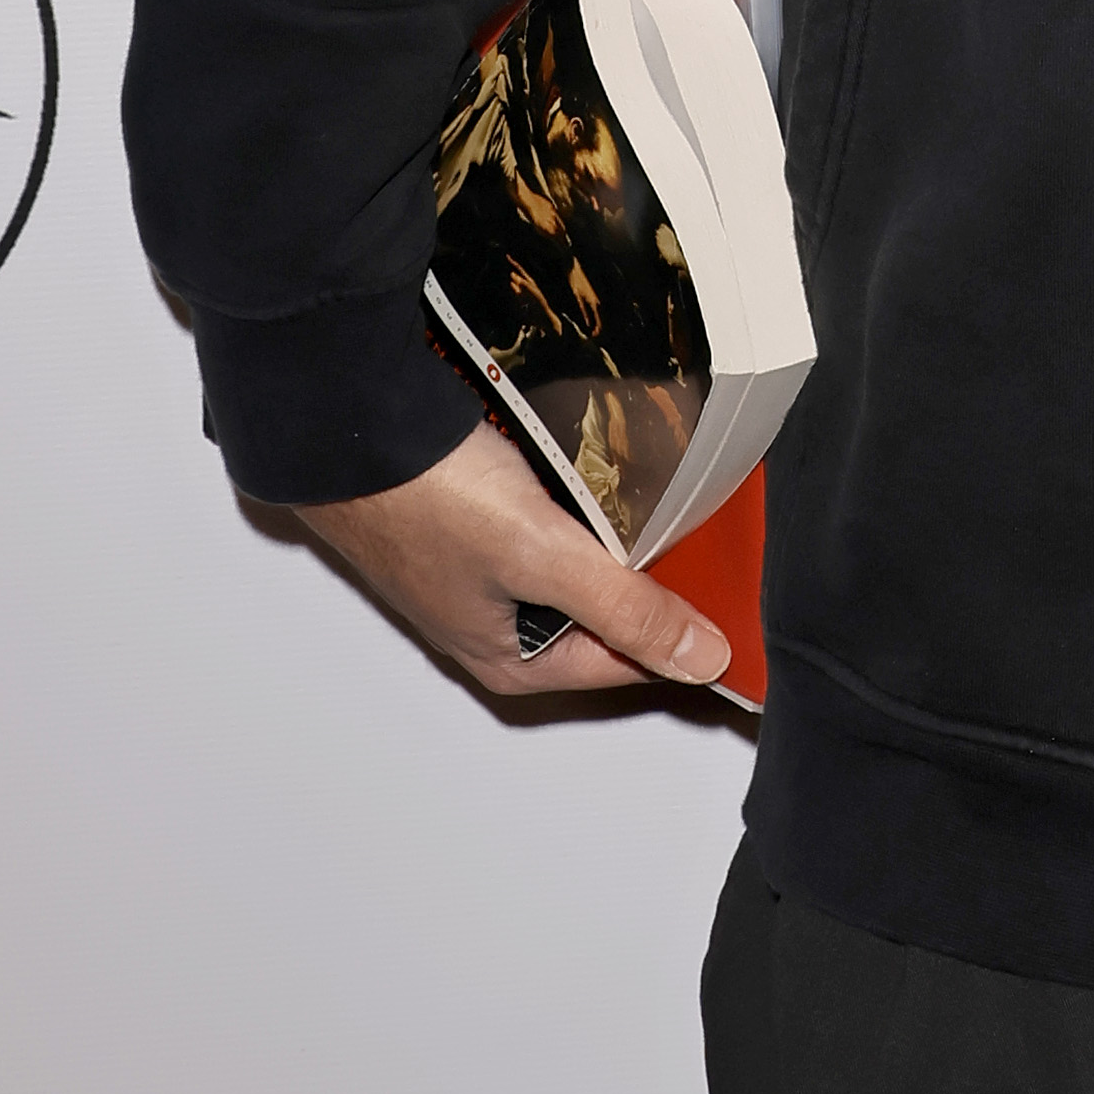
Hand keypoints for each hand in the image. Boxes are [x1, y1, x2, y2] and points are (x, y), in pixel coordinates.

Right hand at [293, 421, 731, 702]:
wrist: (349, 430)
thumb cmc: (424, 500)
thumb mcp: (545, 559)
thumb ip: (627, 609)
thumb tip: (703, 657)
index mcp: (516, 662)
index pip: (632, 663)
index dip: (691, 634)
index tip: (744, 603)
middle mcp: (501, 627)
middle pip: (610, 614)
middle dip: (661, 581)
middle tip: (717, 538)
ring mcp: (488, 573)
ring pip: (586, 566)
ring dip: (625, 539)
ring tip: (671, 499)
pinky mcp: (480, 521)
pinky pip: (559, 525)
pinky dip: (589, 507)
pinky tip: (609, 474)